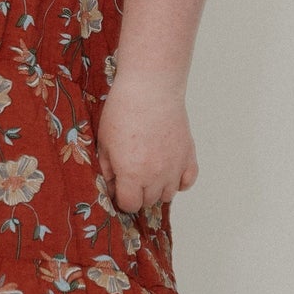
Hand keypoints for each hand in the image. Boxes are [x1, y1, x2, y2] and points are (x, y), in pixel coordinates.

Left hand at [96, 75, 198, 212]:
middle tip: (130, 176)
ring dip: (157, 188)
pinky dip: (179, 181)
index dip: (121, 198)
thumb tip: (110, 185)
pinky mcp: (188, 155)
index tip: (117, 189)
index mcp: (132, 175)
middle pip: (148, 201)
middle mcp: (155, 175)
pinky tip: (168, 171)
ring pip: (168, 194)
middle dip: (137, 193)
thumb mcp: (104, 142)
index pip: (129, 205)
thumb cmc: (124, 110)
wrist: (150, 89)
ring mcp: (175, 167)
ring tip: (148, 171)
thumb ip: (107, 169)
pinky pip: (187, 182)